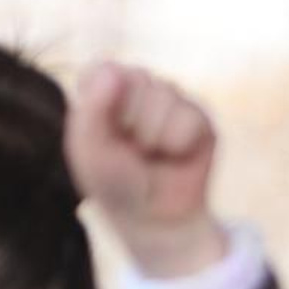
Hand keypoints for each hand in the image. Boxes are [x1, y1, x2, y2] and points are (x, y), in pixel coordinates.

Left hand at [65, 61, 224, 279]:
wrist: (156, 218)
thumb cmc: (115, 183)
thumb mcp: (89, 151)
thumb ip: (91, 110)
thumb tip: (116, 71)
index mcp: (104, 85)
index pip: (104, 69)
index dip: (104, 104)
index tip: (104, 134)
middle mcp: (138, 85)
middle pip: (138, 78)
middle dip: (131, 122)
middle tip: (131, 150)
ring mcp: (170, 97)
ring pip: (165, 96)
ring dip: (154, 138)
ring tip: (153, 155)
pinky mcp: (199, 115)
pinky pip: (190, 119)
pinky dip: (179, 146)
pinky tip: (176, 157)